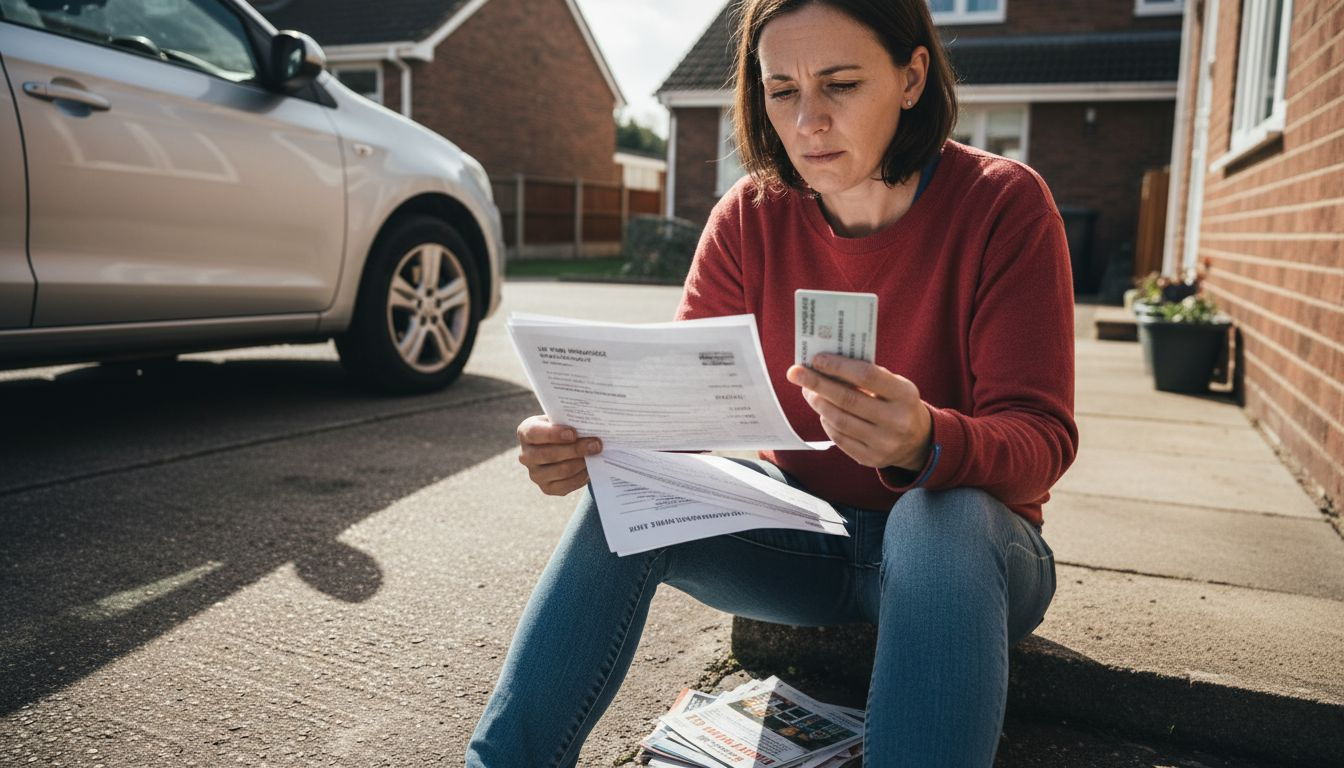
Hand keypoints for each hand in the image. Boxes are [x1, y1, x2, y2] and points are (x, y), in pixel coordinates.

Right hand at [516, 415, 602, 495]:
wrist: (560, 447)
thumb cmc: (562, 428)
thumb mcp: (561, 419)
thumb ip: (569, 421)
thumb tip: (590, 427)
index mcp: (526, 432)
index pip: (534, 433)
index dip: (554, 434)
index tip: (573, 433)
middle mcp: (526, 455)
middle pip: (550, 454)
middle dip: (576, 449)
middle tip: (595, 445)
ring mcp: (535, 474)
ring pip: (561, 470)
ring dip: (581, 462)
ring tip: (595, 454)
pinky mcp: (547, 488)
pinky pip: (567, 484)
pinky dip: (581, 476)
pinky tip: (590, 467)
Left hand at [786, 354, 931, 470]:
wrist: (918, 441)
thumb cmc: (898, 404)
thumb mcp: (894, 386)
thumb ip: (867, 376)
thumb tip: (825, 365)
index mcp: (904, 395)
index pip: (866, 376)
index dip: (838, 366)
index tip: (816, 359)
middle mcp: (896, 421)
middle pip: (847, 399)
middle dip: (817, 384)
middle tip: (796, 373)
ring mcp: (884, 443)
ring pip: (839, 420)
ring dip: (818, 403)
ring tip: (808, 391)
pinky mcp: (871, 459)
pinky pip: (839, 438)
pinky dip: (827, 422)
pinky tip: (822, 411)